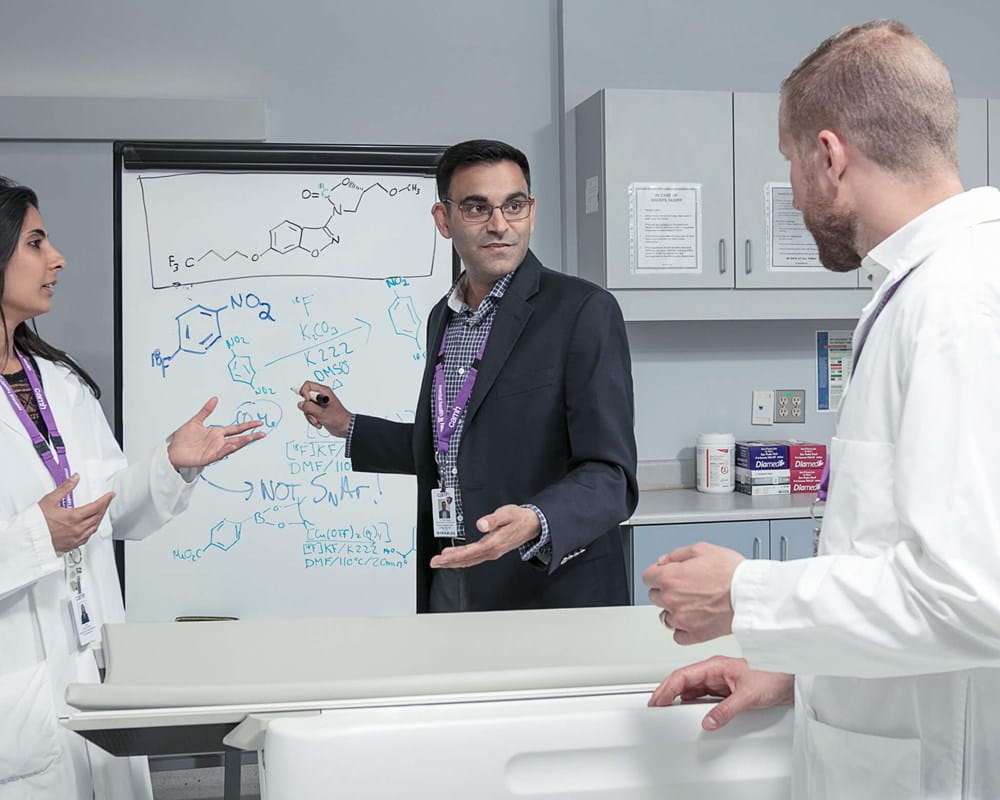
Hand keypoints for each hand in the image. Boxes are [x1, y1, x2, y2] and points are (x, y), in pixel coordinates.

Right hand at [39, 475, 114, 554]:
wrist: (28, 539)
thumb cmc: (36, 523)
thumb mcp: (50, 500)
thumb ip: (65, 488)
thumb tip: (74, 478)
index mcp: (74, 517)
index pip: (96, 506)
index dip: (105, 500)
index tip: (110, 495)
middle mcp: (77, 529)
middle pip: (97, 517)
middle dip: (103, 508)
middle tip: (106, 501)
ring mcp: (75, 538)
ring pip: (94, 527)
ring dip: (99, 518)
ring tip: (100, 512)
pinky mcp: (72, 545)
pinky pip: (87, 536)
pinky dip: (92, 529)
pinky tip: (90, 526)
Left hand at [167, 397, 265, 469]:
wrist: (171, 451)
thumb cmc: (182, 439)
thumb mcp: (195, 421)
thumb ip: (206, 410)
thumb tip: (215, 398)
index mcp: (217, 433)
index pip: (236, 429)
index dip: (247, 426)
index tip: (258, 423)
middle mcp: (218, 441)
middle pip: (238, 438)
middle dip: (251, 436)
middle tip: (263, 433)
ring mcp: (214, 450)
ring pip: (232, 446)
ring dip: (242, 443)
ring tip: (252, 438)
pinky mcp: (208, 457)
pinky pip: (219, 454)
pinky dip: (226, 450)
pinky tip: (233, 446)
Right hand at [296, 381, 351, 437]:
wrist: (345, 428)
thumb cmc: (339, 418)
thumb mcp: (322, 413)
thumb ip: (309, 407)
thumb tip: (300, 404)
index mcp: (324, 391)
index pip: (307, 385)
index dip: (304, 393)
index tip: (307, 402)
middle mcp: (321, 396)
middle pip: (305, 398)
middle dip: (307, 409)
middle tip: (315, 415)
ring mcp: (319, 404)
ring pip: (306, 407)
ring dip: (310, 417)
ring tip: (318, 421)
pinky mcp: (318, 411)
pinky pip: (309, 413)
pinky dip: (312, 420)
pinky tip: (319, 423)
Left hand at [429, 504, 540, 568]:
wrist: (532, 525)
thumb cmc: (519, 519)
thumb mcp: (506, 514)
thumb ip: (493, 519)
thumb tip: (481, 524)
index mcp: (493, 543)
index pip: (470, 552)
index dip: (454, 556)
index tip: (441, 557)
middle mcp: (492, 551)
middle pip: (467, 560)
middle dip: (449, 562)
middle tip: (434, 563)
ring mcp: (492, 552)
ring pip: (470, 560)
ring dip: (454, 562)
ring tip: (441, 561)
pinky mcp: (492, 550)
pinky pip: (474, 557)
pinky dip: (463, 559)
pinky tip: (456, 557)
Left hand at [641, 542, 743, 643]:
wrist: (750, 595)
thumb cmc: (731, 572)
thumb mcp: (702, 549)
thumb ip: (677, 554)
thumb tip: (664, 561)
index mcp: (670, 577)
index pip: (647, 577)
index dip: (657, 574)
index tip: (665, 575)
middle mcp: (671, 599)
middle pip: (654, 596)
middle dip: (665, 590)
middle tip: (684, 587)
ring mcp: (681, 619)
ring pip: (664, 617)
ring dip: (673, 610)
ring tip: (691, 604)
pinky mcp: (694, 634)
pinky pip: (678, 636)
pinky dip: (682, 630)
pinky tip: (692, 620)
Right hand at [647, 655, 793, 730]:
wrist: (791, 679)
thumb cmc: (773, 676)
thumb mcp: (748, 695)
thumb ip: (726, 710)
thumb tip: (708, 721)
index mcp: (715, 666)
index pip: (683, 675)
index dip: (666, 688)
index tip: (656, 700)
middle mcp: (714, 672)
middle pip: (683, 681)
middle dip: (667, 693)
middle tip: (655, 706)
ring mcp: (719, 682)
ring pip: (692, 689)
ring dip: (678, 699)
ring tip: (667, 710)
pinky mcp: (725, 691)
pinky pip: (703, 697)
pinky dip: (692, 705)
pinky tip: (689, 713)